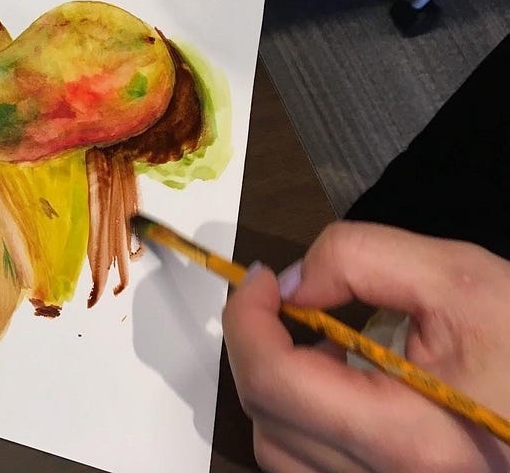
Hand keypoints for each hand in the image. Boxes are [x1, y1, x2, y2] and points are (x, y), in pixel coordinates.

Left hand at [223, 222, 509, 471]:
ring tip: (320, 341)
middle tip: (281, 300)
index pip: (273, 380)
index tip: (260, 279)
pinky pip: (314, 469)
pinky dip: (302, 422)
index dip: (247, 319)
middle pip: (267, 420)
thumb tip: (293, 281)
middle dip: (257, 347)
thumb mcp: (463, 279)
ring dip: (277, 387)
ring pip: (282, 452)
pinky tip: (342, 383)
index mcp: (413, 441)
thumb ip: (362, 258)